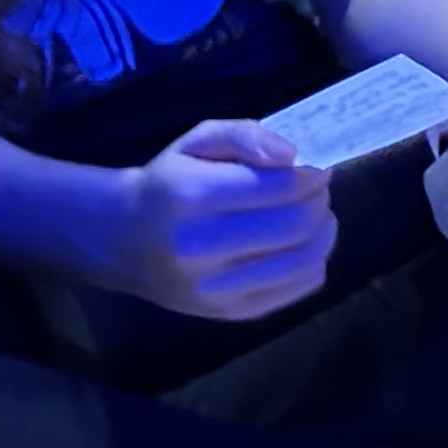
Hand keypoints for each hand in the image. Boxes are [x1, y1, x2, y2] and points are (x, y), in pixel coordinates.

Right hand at [106, 118, 334, 320]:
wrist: (123, 240)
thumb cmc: (169, 183)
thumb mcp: (198, 141)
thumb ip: (246, 136)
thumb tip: (292, 156)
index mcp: (191, 196)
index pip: (282, 187)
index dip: (312, 175)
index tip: (314, 169)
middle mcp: (200, 247)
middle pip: (297, 224)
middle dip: (319, 202)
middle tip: (315, 191)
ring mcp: (214, 288)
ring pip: (305, 259)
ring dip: (324, 232)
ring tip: (312, 216)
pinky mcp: (229, 312)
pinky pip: (300, 287)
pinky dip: (313, 261)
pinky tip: (298, 245)